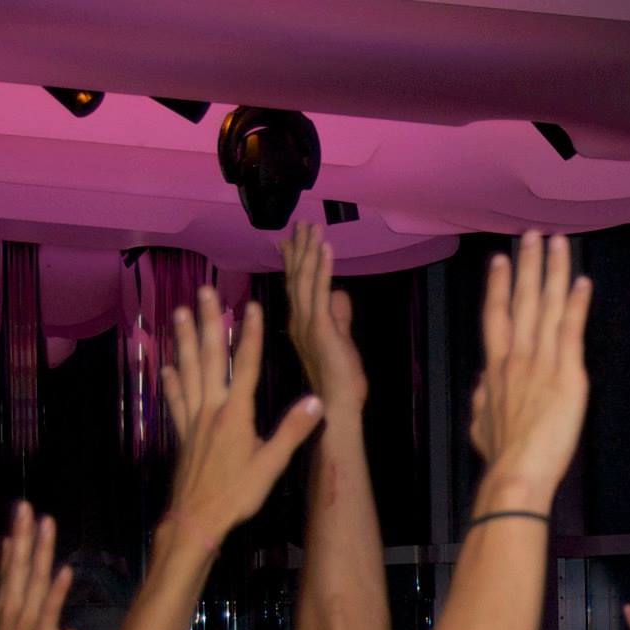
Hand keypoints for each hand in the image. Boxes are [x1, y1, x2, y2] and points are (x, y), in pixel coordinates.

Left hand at [161, 287, 323, 549]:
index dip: (249, 335)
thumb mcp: (271, 466)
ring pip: (188, 371)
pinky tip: (166, 366)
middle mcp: (211, 410)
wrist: (196, 520)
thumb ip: (292, 431)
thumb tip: (316, 401)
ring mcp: (193, 420)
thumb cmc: (236, 495)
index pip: (245, 366)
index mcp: (235, 415)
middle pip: (210, 357)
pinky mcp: (183, 434)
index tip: (251, 306)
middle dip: (209, 322)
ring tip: (179, 313)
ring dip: (183, 340)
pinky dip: (170, 380)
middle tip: (205, 291)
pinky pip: (175, 400)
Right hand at [281, 221, 367, 409]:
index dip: (292, 262)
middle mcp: (298, 320)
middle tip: (300, 223)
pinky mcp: (320, 327)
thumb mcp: (340, 340)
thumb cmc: (339, 381)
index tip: (289, 240)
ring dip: (309, 251)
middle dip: (298, 248)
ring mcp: (307, 323)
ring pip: (306, 279)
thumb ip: (338, 316)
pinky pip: (321, 292)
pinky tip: (325, 248)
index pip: (294, 287)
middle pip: (296, 277)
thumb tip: (339, 293)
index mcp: (299, 324)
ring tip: (311, 227)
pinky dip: (323, 268)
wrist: (337, 406)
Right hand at [473, 233, 593, 500]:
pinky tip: (582, 282)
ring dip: (552, 272)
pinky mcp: (566, 375)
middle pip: (519, 300)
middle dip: (526, 265)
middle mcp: (515, 359)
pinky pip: (571, 330)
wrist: (516, 474)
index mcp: (495, 371)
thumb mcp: (479, 427)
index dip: (497, 286)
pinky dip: (576, 304)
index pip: (495, 317)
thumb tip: (479, 388)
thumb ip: (480, 402)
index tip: (499, 261)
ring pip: (545, 306)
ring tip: (557, 244)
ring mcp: (540, 363)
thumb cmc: (502, 458)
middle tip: (531, 236)